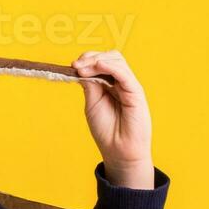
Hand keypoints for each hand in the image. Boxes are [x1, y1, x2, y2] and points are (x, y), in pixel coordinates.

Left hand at [73, 50, 154, 186]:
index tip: (73, 66)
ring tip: (83, 69)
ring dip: (97, 61)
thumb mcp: (92, 104)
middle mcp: (121, 82)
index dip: (87, 60)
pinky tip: (99, 66)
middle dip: (91, 58)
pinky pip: (125, 74)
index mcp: (110, 84)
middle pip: (110, 57)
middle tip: (76, 66)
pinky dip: (111, 67)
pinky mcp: (136, 92)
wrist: (118, 151)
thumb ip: (90, 86)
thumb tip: (81, 68)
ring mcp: (129, 86)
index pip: (101, 62)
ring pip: (117, 61)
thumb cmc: (107, 131)